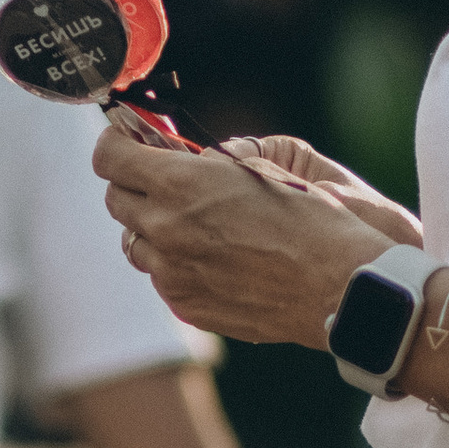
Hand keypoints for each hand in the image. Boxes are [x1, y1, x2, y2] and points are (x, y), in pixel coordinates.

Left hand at [94, 120, 399, 350]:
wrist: (338, 286)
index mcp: (180, 184)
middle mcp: (165, 229)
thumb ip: (205, 161)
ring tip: (194, 223)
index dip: (116, 145)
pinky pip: (162, 277)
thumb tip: (175, 153)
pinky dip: (175, 263)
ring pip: (135, 243)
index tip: (128, 142)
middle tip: (165, 180)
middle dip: (135, 184)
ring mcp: (172, 273)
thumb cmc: (310, 219)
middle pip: (116, 200)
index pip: (110, 157)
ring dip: (153, 227)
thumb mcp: (258, 169)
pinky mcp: (186, 305)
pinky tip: (212, 257)